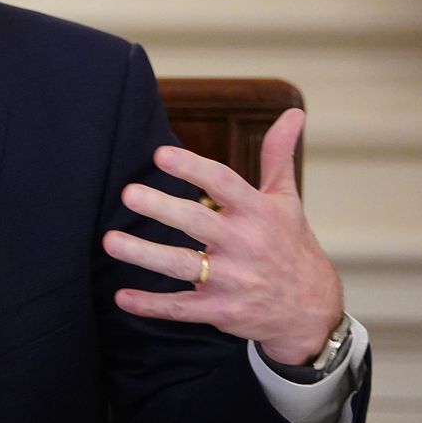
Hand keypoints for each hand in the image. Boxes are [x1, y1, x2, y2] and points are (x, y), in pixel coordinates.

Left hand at [103, 108, 343, 364]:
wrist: (311, 310)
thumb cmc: (291, 245)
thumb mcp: (287, 199)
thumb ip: (277, 155)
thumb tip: (293, 112)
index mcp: (258, 212)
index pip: (223, 183)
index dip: (192, 168)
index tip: (160, 155)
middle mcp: (244, 244)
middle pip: (197, 222)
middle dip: (162, 208)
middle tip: (128, 193)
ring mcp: (232, 280)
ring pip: (182, 265)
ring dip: (144, 254)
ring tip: (110, 241)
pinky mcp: (221, 311)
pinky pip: (181, 308)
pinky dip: (151, 305)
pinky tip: (121, 296)